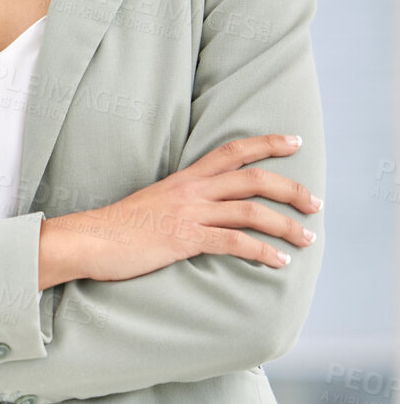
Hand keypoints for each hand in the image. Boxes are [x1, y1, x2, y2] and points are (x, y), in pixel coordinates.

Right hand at [40, 133, 320, 286]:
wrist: (88, 240)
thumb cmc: (117, 227)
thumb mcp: (152, 203)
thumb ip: (180, 201)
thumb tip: (204, 210)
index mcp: (184, 179)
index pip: (232, 151)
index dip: (266, 144)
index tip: (293, 142)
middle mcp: (190, 191)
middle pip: (253, 179)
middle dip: (291, 189)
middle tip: (315, 202)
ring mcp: (188, 214)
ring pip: (251, 211)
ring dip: (286, 225)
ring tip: (306, 237)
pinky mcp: (185, 239)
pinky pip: (235, 243)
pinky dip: (263, 252)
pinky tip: (278, 262)